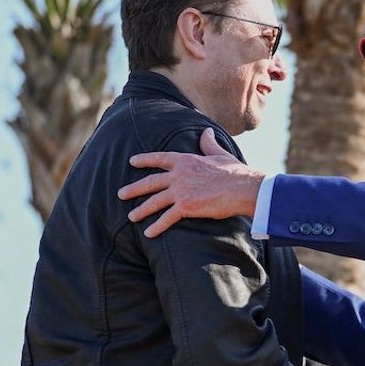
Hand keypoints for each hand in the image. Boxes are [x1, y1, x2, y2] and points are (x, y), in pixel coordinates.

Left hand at [117, 128, 265, 237]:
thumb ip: (209, 144)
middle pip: (150, 182)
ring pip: (154, 201)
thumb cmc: (235, 172)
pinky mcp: (186, 206)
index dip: (145, 160)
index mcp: (186, 160)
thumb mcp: (221, 153)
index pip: (160, 158)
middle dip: (134, 188)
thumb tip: (206, 132)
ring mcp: (181, 191)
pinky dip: (157, 227)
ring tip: (130, 217)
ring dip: (141, 210)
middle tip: (121, 193)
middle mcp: (179, 174)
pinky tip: (148, 233)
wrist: (243, 188)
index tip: (132, 161)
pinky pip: (166, 218)